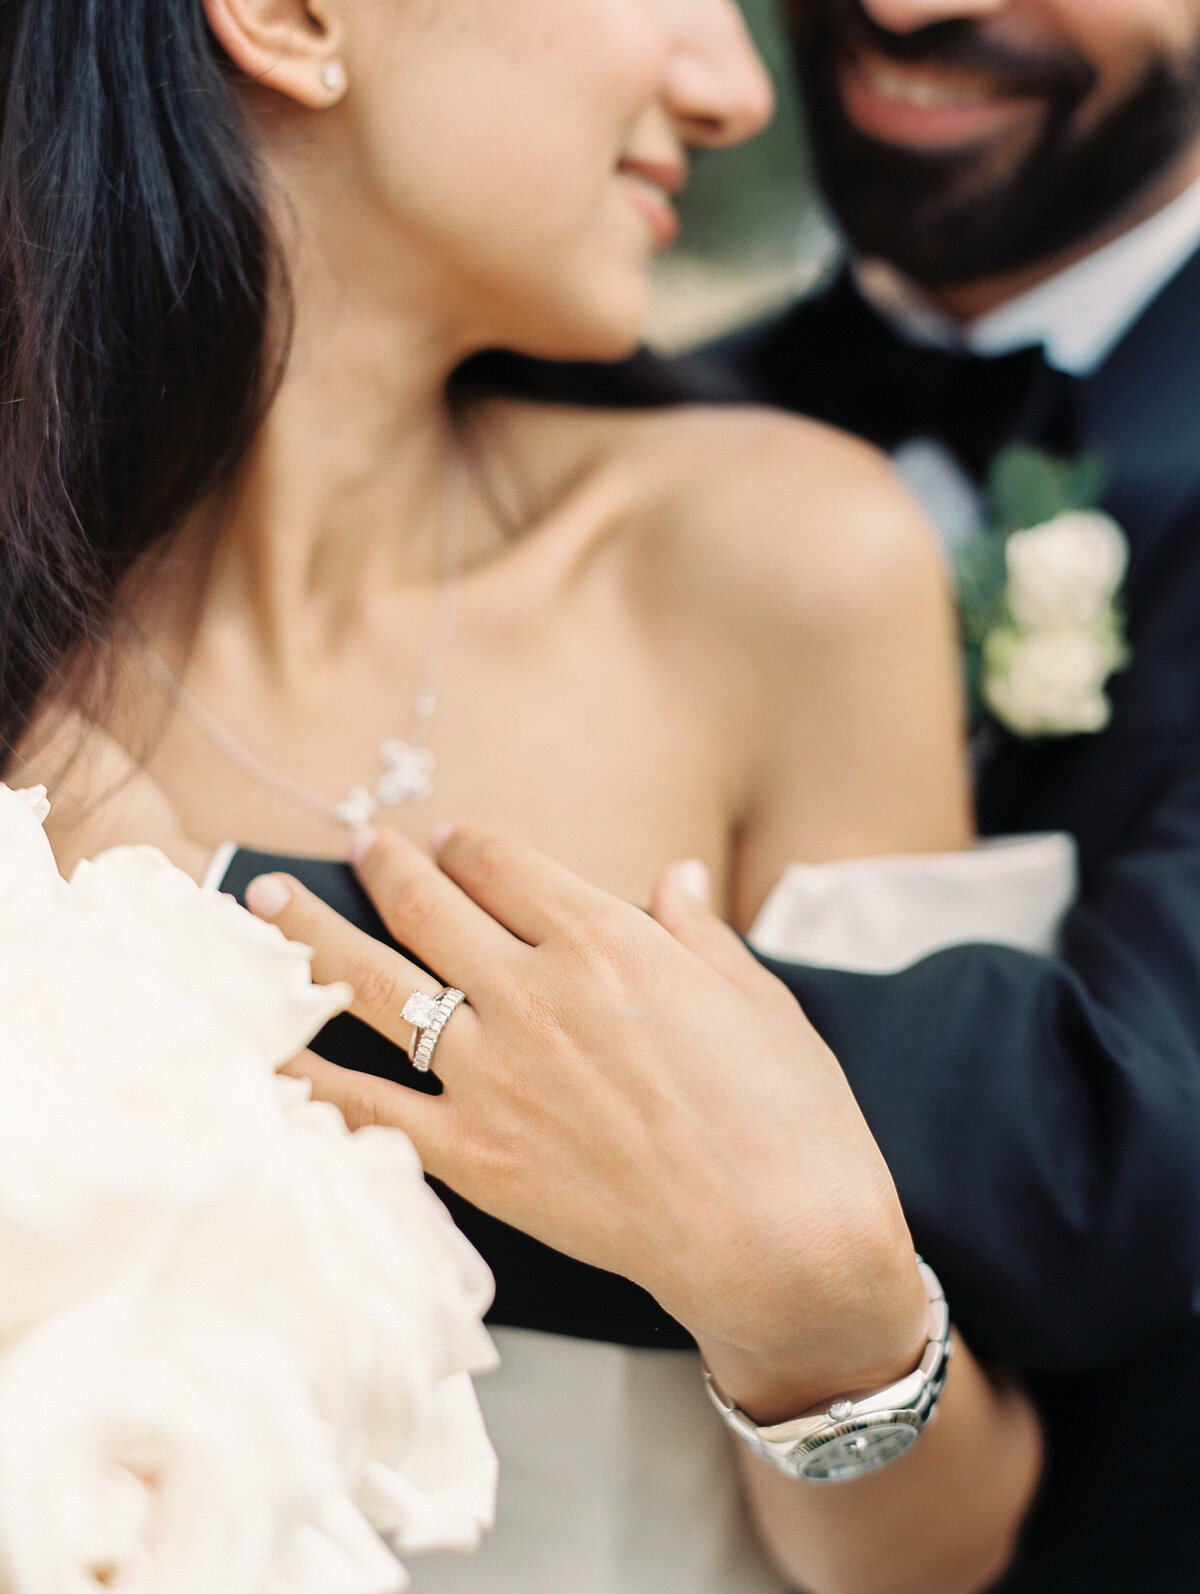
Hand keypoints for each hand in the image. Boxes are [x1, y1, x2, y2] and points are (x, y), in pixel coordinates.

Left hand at [248, 824, 928, 1418]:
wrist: (779, 1239)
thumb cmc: (788, 1115)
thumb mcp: (756, 998)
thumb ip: (698, 931)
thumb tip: (676, 876)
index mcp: (606, 940)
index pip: (505, 867)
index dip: (468, 845)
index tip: (449, 842)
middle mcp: (534, 992)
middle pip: (429, 907)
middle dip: (385, 865)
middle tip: (359, 843)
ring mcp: (494, 1075)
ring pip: (377, 985)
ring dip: (311, 935)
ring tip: (264, 901)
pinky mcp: (474, 1156)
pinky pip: (367, 1108)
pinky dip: (308, 1076)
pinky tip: (262, 1047)